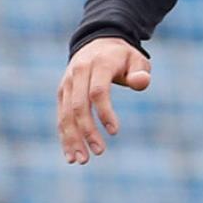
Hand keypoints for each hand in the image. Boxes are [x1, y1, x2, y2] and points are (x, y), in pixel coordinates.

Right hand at [57, 37, 151, 163]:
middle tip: (99, 152)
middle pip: (78, 106)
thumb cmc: (123, 57)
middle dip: (87, 131)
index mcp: (98, 65)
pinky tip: (71, 154)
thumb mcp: (137, 60)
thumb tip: (141, 82)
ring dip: (72, 138)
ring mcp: (67, 83)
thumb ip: (141, 72)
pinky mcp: (62, 92)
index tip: (114, 132)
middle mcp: (77, 73)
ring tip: (82, 160)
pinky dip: (65, 135)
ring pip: (65, 114)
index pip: (97, 92)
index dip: (105, 112)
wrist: (98, 42)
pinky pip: (61, 116)